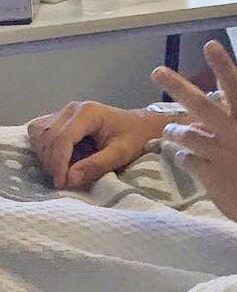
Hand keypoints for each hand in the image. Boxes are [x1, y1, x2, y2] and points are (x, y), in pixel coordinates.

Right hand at [27, 102, 167, 189]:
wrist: (141, 125)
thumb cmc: (135, 137)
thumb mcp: (122, 153)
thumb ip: (96, 165)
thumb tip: (69, 179)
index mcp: (89, 112)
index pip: (62, 138)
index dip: (58, 163)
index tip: (61, 183)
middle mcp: (72, 108)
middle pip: (47, 137)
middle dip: (52, 162)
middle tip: (65, 180)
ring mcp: (65, 112)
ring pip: (39, 134)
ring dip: (46, 156)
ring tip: (63, 171)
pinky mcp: (60, 118)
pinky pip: (40, 132)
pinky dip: (44, 148)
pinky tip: (59, 160)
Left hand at [151, 40, 236, 231]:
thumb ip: (232, 129)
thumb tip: (202, 121)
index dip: (223, 66)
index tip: (210, 45)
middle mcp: (236, 135)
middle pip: (202, 106)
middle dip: (178, 87)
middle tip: (157, 71)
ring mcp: (222, 156)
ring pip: (186, 135)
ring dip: (174, 133)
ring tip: (169, 134)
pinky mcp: (210, 176)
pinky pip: (185, 159)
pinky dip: (183, 158)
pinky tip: (186, 160)